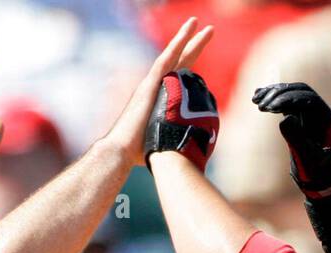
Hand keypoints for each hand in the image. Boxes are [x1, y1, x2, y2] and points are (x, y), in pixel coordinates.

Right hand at [105, 17, 213, 165]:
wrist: (121, 151)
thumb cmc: (139, 152)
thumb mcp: (162, 138)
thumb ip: (174, 135)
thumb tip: (188, 146)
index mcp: (160, 98)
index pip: (179, 75)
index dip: (191, 63)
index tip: (202, 53)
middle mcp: (154, 87)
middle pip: (178, 60)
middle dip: (193, 45)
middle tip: (208, 30)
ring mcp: (150, 85)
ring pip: (171, 55)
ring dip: (184, 37)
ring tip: (196, 22)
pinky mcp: (148, 86)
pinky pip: (164, 61)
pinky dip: (175, 45)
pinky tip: (185, 34)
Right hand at [252, 82, 330, 198]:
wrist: (329, 185)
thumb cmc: (321, 175)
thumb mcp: (308, 159)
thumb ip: (297, 139)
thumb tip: (285, 118)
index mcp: (327, 120)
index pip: (307, 99)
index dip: (287, 99)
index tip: (268, 107)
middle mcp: (321, 114)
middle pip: (300, 92)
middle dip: (279, 94)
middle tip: (259, 104)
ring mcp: (312, 117)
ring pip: (294, 96)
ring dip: (275, 94)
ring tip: (255, 99)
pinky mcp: (303, 122)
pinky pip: (290, 105)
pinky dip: (275, 101)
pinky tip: (259, 100)